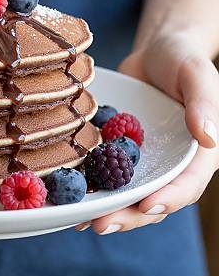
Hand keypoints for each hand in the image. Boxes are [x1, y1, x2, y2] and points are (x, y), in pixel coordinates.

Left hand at [76, 32, 218, 233]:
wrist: (155, 51)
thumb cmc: (182, 58)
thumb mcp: (196, 74)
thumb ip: (204, 104)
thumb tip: (208, 137)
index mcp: (200, 152)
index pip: (189, 183)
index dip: (170, 198)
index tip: (147, 206)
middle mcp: (172, 162)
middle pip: (154, 196)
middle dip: (129, 215)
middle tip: (100, 225)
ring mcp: (146, 159)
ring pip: (129, 192)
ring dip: (107, 209)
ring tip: (80, 221)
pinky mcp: (122, 151)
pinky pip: (107, 172)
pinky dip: (92, 186)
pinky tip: (70, 198)